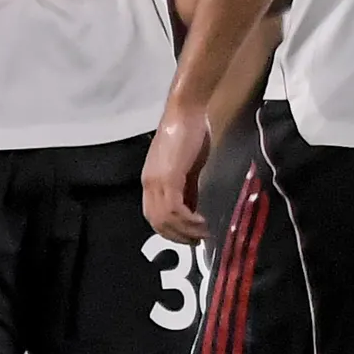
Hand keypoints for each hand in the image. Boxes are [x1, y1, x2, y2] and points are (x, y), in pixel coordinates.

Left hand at [143, 103, 213, 241]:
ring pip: (165, 219)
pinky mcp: (169, 177)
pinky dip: (188, 220)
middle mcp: (149, 184)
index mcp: (150, 181)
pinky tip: (201, 221)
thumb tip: (192, 209)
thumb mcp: (187, 168)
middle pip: (157, 223)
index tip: (188, 237)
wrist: (186, 111)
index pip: (153, 216)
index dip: (169, 231)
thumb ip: (188, 189)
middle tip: (197, 241)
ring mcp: (157, 181)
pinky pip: (175, 208)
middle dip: (178, 236)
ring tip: (203, 233)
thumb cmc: (189, 134)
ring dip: (186, 231)